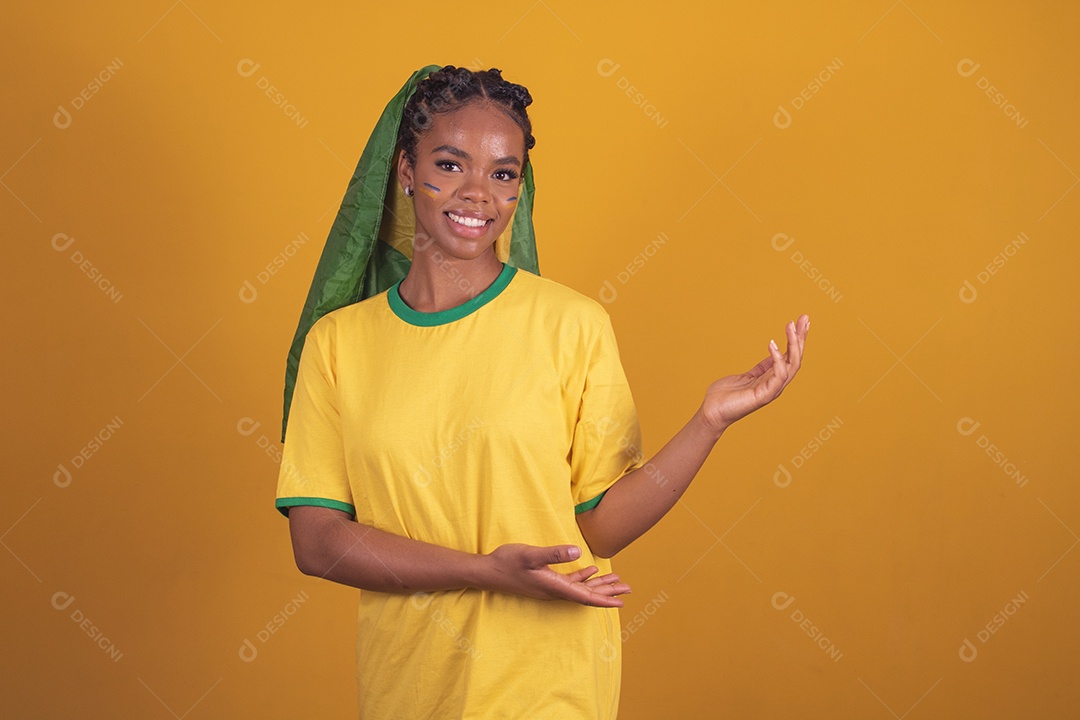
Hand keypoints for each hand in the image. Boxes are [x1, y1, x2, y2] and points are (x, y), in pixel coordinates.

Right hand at [483, 543, 630, 607]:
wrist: (487, 571)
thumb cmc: (507, 562)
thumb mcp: (530, 555)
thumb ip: (554, 554)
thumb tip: (578, 552)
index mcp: (554, 587)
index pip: (585, 596)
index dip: (604, 599)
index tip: (621, 602)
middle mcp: (555, 590)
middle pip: (587, 594)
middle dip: (608, 592)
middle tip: (628, 589)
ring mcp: (550, 586)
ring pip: (580, 588)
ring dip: (598, 585)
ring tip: (616, 582)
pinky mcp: (544, 580)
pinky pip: (570, 582)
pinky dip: (583, 577)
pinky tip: (591, 571)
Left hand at [699, 314, 809, 435]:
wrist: (712, 412)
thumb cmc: (727, 395)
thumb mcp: (748, 375)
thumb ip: (762, 367)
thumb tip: (775, 352)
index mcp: (773, 378)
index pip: (791, 356)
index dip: (797, 339)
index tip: (801, 321)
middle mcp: (776, 384)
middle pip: (796, 358)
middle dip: (801, 337)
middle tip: (805, 318)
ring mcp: (772, 390)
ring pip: (792, 365)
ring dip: (794, 344)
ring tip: (791, 326)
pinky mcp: (764, 395)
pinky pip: (778, 375)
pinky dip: (777, 358)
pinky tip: (772, 344)